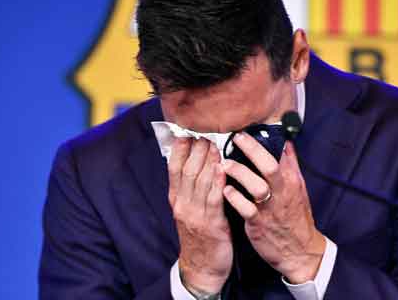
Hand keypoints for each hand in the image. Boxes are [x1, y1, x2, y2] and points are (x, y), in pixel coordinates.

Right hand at [168, 138, 231, 292]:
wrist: (202, 267)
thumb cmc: (200, 233)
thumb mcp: (189, 208)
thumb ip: (192, 185)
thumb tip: (198, 159)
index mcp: (176, 198)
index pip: (174, 167)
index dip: (181, 148)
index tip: (188, 130)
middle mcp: (182, 203)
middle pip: (187, 170)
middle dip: (196, 149)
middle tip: (206, 130)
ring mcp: (195, 214)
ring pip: (199, 181)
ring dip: (208, 160)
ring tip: (215, 142)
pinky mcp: (211, 224)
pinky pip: (213, 199)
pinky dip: (217, 182)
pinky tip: (223, 169)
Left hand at [222, 132, 325, 283]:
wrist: (300, 251)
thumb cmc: (295, 217)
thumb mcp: (298, 188)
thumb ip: (290, 165)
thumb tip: (285, 142)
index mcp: (291, 180)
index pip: (280, 153)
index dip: (263, 139)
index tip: (247, 127)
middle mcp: (282, 191)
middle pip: (269, 165)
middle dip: (252, 149)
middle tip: (235, 138)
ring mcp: (271, 208)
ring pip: (257, 186)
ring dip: (239, 173)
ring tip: (224, 164)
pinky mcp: (259, 224)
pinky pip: (246, 209)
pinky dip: (235, 199)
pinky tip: (225, 190)